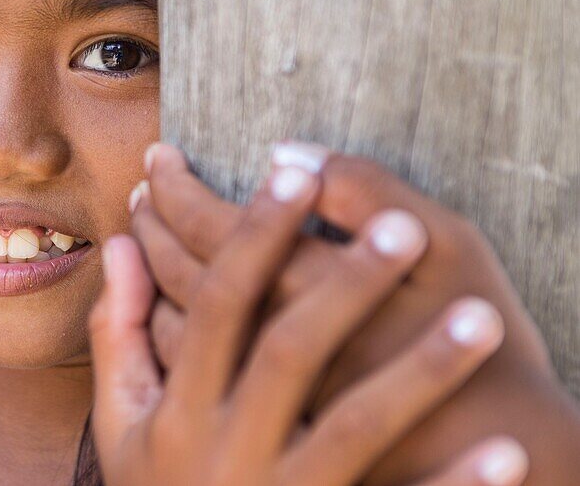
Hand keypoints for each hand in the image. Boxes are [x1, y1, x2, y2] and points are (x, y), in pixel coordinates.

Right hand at [89, 163, 522, 485]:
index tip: (294, 169)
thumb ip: (118, 332)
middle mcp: (226, 448)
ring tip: (480, 320)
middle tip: (403, 224)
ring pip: (352, 427)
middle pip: (289, 351)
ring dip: (419, 375)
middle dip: (344, 285)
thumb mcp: (120, 419)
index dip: (252, 234)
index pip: (218, 304)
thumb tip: (120, 245)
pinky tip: (504, 453)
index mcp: (179, 408)